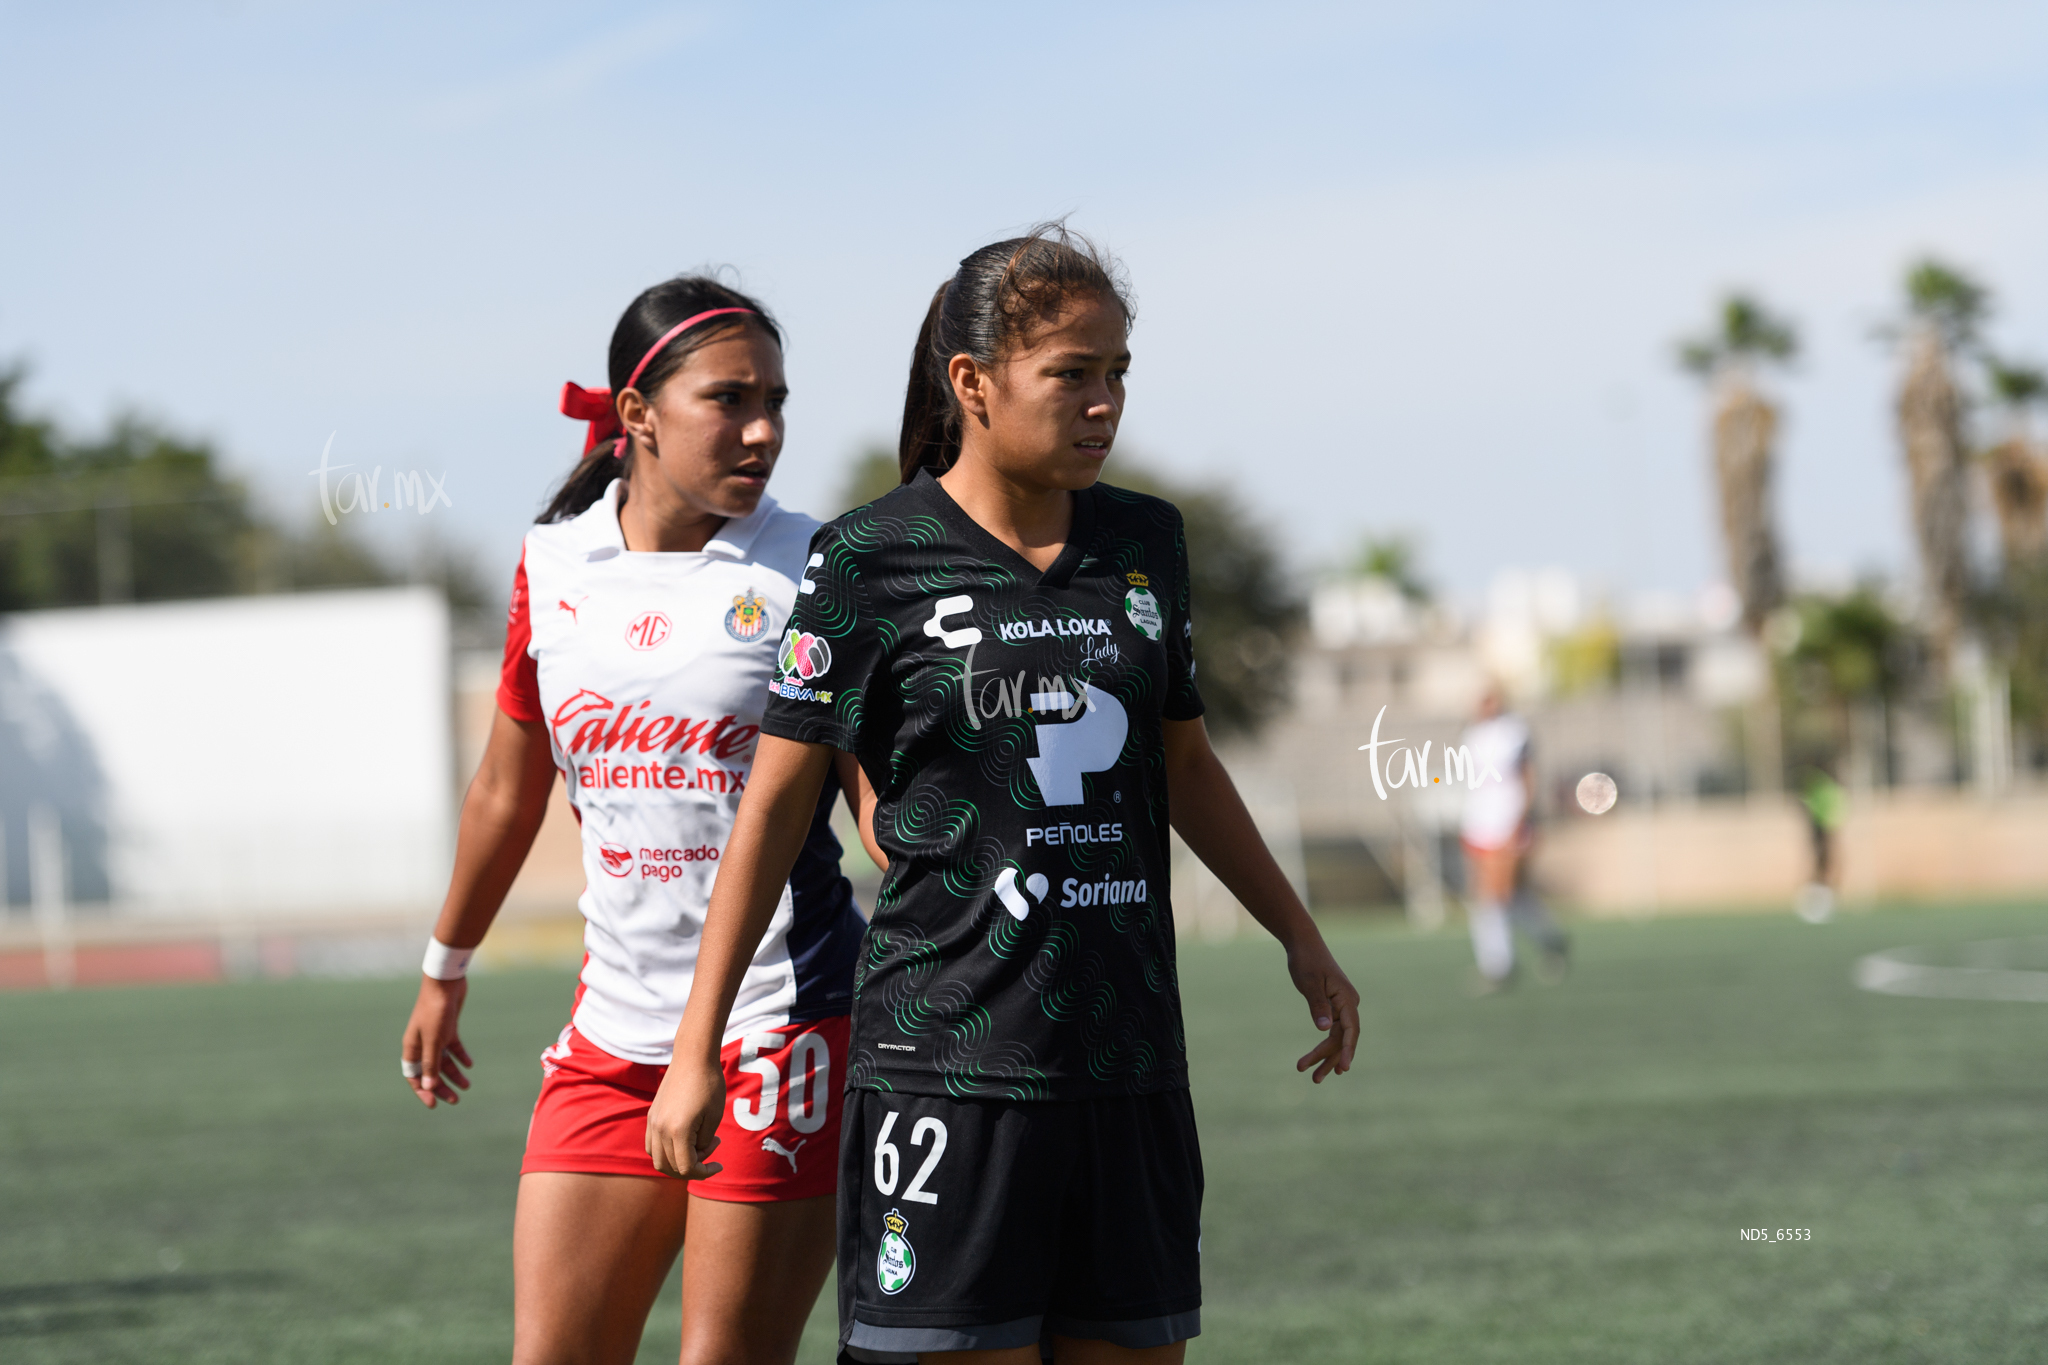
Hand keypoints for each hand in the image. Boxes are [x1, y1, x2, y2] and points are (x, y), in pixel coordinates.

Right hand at [401, 976, 472, 1107]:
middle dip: (442, 1086)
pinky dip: (460, 1056)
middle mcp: (422, 1044)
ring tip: (467, 1085)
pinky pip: (453, 1048)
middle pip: (430, 1071)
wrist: (446, 983)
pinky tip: (469, 1064)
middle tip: (456, 1100)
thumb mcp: (434, 1040)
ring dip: (454, 1074)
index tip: (434, 1104)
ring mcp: (435, 1036)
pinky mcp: (448, 1028)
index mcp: (412, 1048)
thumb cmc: (435, 1011)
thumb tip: (429, 1087)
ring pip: (443, 1061)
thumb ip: (431, 1064)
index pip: (414, 1076)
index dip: (423, 1091)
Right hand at [646, 1055, 726, 1180]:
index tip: (719, 1164)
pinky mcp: (651, 1116)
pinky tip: (684, 1141)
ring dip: (677, 1162)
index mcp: (678, 1131)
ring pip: (657, 1159)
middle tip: (711, 1149)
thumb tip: (697, 1155)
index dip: (704, 1172)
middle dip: (692, 1168)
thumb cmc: (709, 1085)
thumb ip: (704, 1143)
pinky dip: (665, 1152)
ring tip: (699, 1146)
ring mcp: (653, 1123)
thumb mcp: (714, 1118)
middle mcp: (660, 1129)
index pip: (686, 1168)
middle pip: (670, 1167)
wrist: (693, 1057)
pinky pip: (652, 1145)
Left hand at [1286, 936, 1360, 1082]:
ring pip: (1338, 1038)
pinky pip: (1334, 1032)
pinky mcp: (1335, 1008)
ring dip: (1327, 1057)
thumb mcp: (1309, 983)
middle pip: (1344, 1038)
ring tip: (1314, 1078)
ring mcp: (1343, 1007)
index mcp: (1347, 998)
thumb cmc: (1306, 961)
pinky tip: (1322, 1061)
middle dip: (1330, 1059)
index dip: (1348, 1050)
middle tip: (1314, 1079)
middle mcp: (1349, 1004)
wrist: (1304, 945)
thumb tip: (1324, 1030)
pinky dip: (1327, 1046)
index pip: (1351, 1030)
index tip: (1344, 1068)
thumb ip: (1317, 1005)